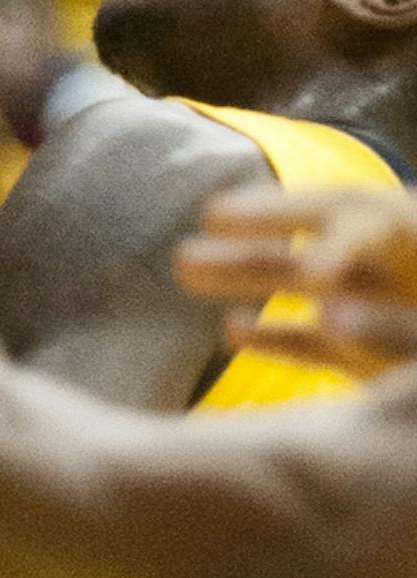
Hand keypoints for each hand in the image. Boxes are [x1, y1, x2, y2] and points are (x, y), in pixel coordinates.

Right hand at [174, 184, 416, 377]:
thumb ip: (391, 331)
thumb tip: (328, 318)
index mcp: (411, 236)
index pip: (365, 226)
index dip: (330, 243)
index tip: (297, 267)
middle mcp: (384, 264)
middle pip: (315, 234)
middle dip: (261, 229)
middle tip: (209, 218)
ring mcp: (370, 307)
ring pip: (300, 284)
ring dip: (245, 275)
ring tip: (184, 268)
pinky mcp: (361, 358)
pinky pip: (312, 343)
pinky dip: (275, 339)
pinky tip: (230, 332)